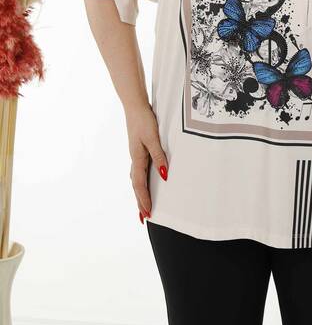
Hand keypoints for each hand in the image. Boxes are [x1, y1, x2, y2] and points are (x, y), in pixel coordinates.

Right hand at [125, 103, 168, 219]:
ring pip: (136, 179)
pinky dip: (140, 182)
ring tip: (143, 206)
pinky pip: (139, 171)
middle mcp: (135, 159)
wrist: (134, 106)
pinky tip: (144, 182)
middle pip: (136, 185)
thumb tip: (164, 175)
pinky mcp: (138, 149)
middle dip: (140, 202)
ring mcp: (135, 154)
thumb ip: (159, 155)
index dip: (143, 199)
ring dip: (139, 193)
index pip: (139, 184)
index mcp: (137, 158)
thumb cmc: (144, 121)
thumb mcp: (153, 138)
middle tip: (144, 218)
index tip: (147, 213)